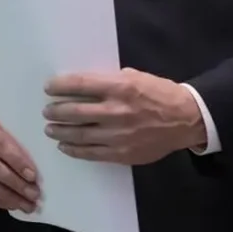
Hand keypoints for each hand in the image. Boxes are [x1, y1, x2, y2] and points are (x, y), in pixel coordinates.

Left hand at [42, 69, 205, 165]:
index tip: (48, 87)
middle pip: (75, 112)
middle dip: (56, 111)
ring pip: (79, 135)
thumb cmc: (159, 94)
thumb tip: (83, 85)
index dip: (60, 86)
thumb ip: (110, 81)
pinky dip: (74, 150)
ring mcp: (118, 135)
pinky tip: (65, 146)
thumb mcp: (136, 77)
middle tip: (47, 110)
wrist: (185, 120)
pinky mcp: (122, 154)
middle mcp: (116, 111)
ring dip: (60, 132)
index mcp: (120, 87)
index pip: (80, 85)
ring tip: (50, 129)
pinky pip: (91, 153)